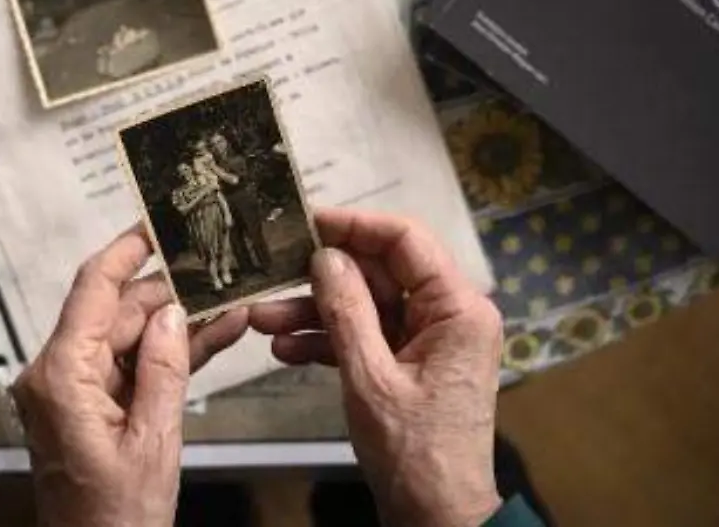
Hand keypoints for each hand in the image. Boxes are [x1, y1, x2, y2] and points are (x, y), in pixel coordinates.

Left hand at [12, 226, 249, 526]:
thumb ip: (164, 369)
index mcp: (60, 377)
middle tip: (215, 269)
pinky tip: (213, 336)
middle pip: (114, 313)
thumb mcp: (153, 441)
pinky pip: (129, 369)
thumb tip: (171, 312)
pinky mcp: (89, 409)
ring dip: (175, 325)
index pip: (91, 290)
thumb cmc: (116, 519)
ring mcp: (71, 393)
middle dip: (167, 292)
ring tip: (228, 301)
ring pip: (126, 338)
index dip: (125, 252)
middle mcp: (56, 376)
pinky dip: (165, 357)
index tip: (154, 224)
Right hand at [251, 208, 503, 526]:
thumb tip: (324, 256)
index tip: (304, 221)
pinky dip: (327, 341)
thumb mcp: (370, 378)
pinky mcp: (409, 365)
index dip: (353, 225)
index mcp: (458, 309)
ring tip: (261, 319)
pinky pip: (365, 337)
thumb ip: (346, 312)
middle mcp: (448, 315)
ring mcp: (428, 341)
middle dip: (321, 278)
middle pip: (379, 272)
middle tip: (270, 273)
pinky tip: (285, 348)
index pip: (405, 241)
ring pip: (365, 306)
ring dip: (315, 312)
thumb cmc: (414, 452)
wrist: (436, 518)